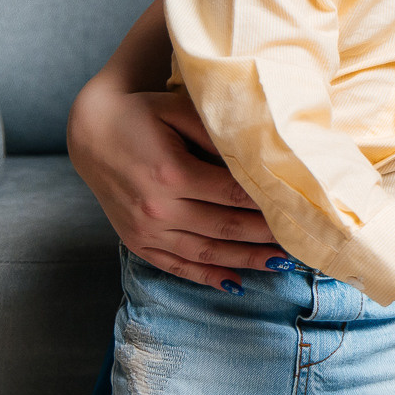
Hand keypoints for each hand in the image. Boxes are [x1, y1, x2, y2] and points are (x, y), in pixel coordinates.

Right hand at [67, 80, 284, 292]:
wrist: (89, 131)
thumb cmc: (141, 114)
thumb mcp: (178, 110)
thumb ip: (216, 133)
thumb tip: (258, 154)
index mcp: (171, 173)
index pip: (234, 194)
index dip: (269, 203)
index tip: (300, 208)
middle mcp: (157, 208)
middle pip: (225, 227)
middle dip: (268, 236)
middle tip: (305, 239)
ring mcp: (144, 230)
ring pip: (206, 253)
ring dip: (246, 260)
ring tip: (283, 264)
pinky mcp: (136, 242)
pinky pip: (176, 266)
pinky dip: (207, 276)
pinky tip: (235, 284)